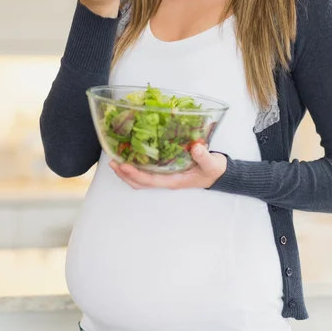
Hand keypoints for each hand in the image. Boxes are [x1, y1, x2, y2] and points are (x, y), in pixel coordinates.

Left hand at [109, 143, 226, 189]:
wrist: (218, 173)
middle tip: (112, 162)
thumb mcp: (212, 163)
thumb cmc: (213, 170)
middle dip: (125, 174)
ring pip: (141, 179)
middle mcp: (166, 180)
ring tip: (115, 160)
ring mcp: (165, 176)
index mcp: (173, 181)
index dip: (135, 174)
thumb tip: (195, 147)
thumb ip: (204, 156)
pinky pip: (146, 172)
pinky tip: (131, 156)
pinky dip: (135, 166)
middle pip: (140, 183)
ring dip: (127, 172)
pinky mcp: (165, 170)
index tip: (123, 165)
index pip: (149, 181)